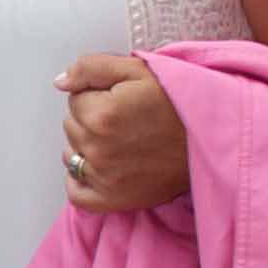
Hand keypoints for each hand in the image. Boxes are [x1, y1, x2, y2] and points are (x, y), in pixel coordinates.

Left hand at [57, 51, 189, 210]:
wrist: (207, 139)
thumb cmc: (177, 103)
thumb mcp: (138, 70)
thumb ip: (92, 68)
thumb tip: (60, 82)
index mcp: (102, 115)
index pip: (74, 99)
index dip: (96, 95)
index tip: (119, 98)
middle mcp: (98, 148)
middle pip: (71, 126)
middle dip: (90, 118)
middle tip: (123, 119)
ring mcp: (103, 177)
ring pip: (71, 155)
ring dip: (86, 146)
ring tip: (118, 140)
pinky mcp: (111, 199)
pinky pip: (75, 193)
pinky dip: (79, 180)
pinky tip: (97, 167)